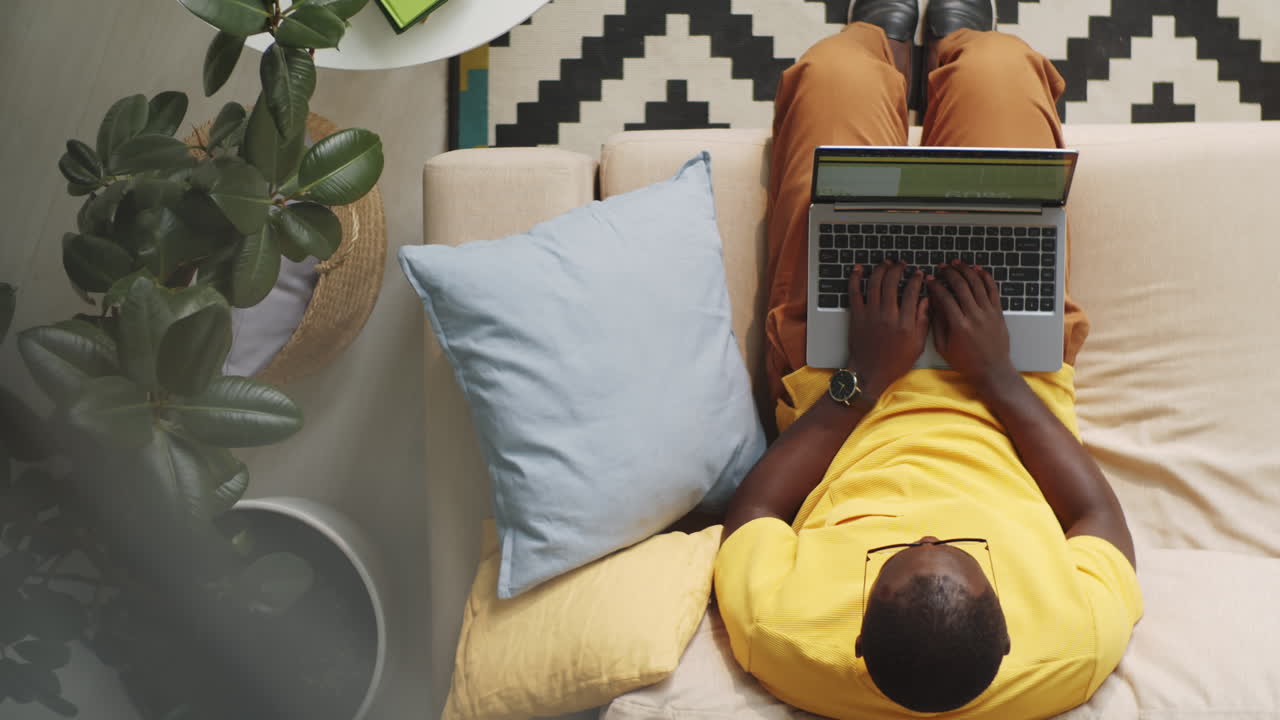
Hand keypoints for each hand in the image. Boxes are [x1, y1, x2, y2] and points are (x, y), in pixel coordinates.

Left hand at [847, 260, 929, 398]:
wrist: (870, 373)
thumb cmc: (895, 362)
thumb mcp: (917, 345)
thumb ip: (923, 321)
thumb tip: (926, 300)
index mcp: (905, 323)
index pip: (911, 292)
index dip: (915, 279)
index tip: (918, 273)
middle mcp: (888, 316)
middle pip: (892, 283)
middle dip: (898, 269)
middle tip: (901, 264)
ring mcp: (870, 315)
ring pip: (875, 284)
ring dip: (880, 269)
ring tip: (886, 263)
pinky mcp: (857, 317)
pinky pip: (854, 293)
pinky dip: (855, 278)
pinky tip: (858, 269)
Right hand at [926, 261, 1015, 387]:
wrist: (992, 370)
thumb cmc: (965, 362)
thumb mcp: (943, 347)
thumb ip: (937, 324)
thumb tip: (932, 303)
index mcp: (959, 326)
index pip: (944, 297)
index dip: (935, 285)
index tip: (929, 280)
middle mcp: (975, 316)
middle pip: (961, 285)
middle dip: (948, 273)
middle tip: (941, 268)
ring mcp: (988, 312)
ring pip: (977, 283)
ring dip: (965, 270)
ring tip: (956, 263)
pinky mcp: (998, 312)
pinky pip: (992, 289)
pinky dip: (985, 276)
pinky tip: (977, 269)